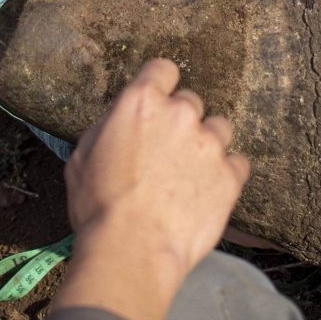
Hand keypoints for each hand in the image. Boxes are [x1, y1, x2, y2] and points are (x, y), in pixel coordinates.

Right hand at [53, 59, 248, 319]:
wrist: (133, 250)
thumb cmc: (99, 207)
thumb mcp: (83, 158)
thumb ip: (108, 129)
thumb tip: (120, 124)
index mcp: (141, 102)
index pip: (163, 69)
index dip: (160, 85)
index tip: (158, 102)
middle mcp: (180, 114)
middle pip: (190, 102)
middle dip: (180, 122)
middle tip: (167, 152)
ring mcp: (210, 145)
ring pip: (219, 129)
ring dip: (207, 145)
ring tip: (191, 173)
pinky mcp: (231, 176)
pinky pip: (238, 163)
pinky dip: (227, 174)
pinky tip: (209, 191)